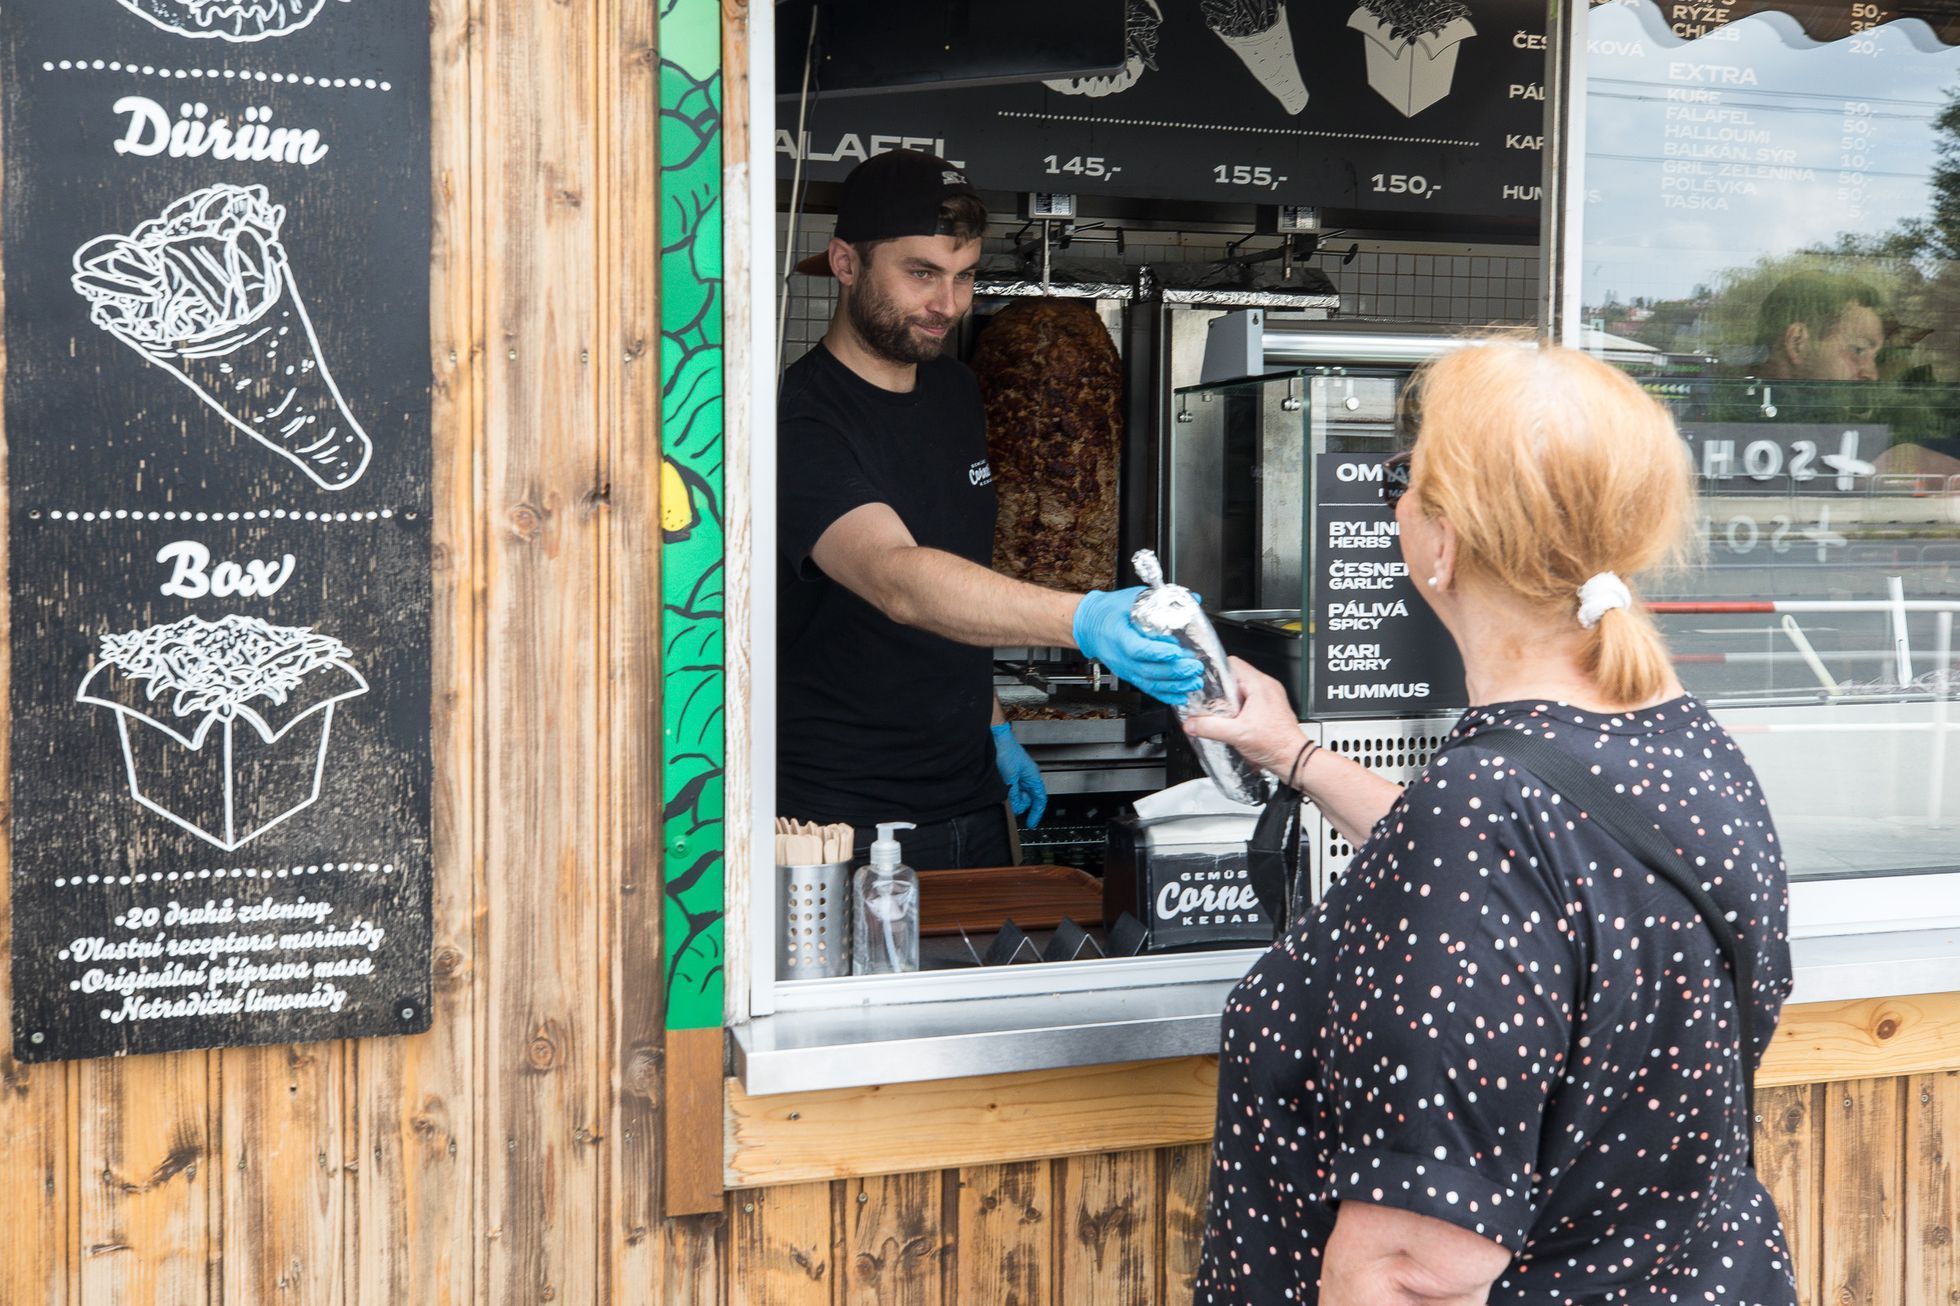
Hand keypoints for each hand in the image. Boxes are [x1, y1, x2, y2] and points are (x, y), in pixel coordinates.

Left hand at [991, 723, 1047, 828]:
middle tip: (1013, 809)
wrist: (995, 738)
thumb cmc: (1006, 751)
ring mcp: (1019, 774)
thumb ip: (1014, 794)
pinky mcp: (1009, 773)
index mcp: (1033, 776)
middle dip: (1021, 805)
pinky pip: (1012, 788)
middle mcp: (1027, 776)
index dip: (1036, 813)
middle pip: (1029, 798)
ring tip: (1006, 797)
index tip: (1031, 823)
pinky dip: (1008, 793)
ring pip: (1019, 794)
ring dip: (1013, 799)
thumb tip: (1016, 808)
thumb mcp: (1010, 778)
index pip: (1040, 799)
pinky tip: (1001, 792)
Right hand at [1071, 588, 1204, 705]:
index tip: (1176, 652)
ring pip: (1150, 683)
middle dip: (1174, 671)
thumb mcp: (1131, 598)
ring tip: (1194, 681)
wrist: (1089, 626)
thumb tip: (1193, 599)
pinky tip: (1181, 696)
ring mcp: (1125, 669)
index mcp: (1119, 635)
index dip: (1157, 653)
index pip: (1137, 649)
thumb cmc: (1109, 612)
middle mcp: (1121, 657)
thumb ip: (1161, 598)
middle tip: (1194, 667)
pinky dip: (1165, 695)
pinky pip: (1148, 688)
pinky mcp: (1130, 675)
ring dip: (1174, 685)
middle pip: (1148, 670)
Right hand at [1182, 657, 1312, 777]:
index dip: (1216, 670)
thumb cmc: (1275, 744)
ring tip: (1223, 714)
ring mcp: (1270, 696)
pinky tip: (1234, 721)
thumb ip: (1209, 728)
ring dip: (1230, 699)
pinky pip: (1250, 699)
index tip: (1205, 682)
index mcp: (1260, 685)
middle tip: (1211, 703)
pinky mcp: (1271, 707)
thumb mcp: (1236, 735)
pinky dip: (1239, 707)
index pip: (1232, 663)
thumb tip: (1192, 724)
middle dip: (1220, 689)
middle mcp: (1267, 687)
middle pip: (1235, 676)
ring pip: (1242, 688)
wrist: (1292, 759)